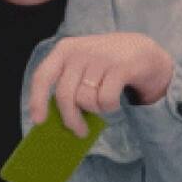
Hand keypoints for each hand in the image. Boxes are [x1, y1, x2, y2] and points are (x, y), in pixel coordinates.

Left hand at [28, 32, 173, 136]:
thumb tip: (54, 117)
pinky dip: (110, 107)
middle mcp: (79, 52)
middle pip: (65, 95)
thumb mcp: (82, 64)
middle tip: (79, 131)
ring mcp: (100, 58)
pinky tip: (114, 99)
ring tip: (103, 101)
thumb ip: (68, 83)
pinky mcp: (120, 68)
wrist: (144, 50)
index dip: (37, 100)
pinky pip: (106, 100)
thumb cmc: (106, 63)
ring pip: (87, 100)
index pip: (42, 76)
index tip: (38, 120)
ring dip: (95, 109)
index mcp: (64, 50)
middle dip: (71, 119)